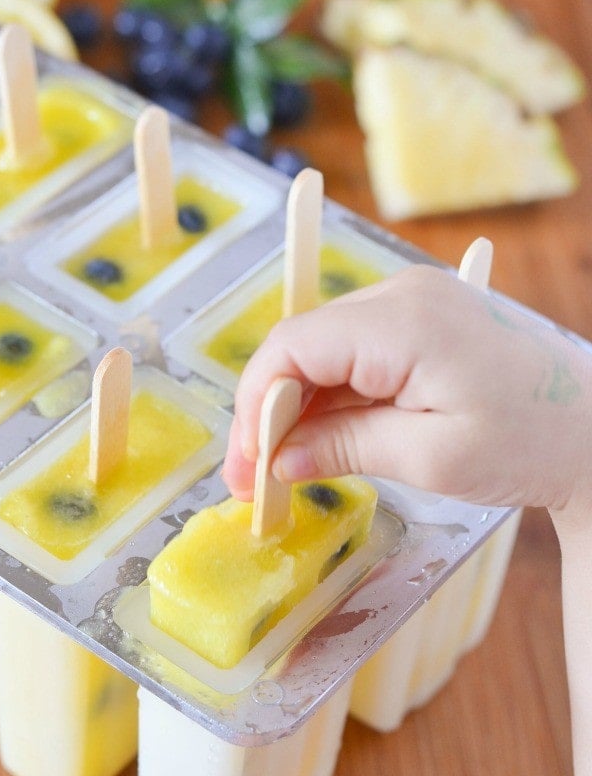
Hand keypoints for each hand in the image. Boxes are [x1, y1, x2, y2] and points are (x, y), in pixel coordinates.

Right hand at [223, 264, 591, 521]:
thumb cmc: (527, 443)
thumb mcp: (429, 458)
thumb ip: (342, 447)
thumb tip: (276, 460)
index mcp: (403, 322)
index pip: (292, 347)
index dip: (254, 406)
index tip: (246, 466)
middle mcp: (401, 295)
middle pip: (301, 346)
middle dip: (267, 412)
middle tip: (254, 480)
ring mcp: (411, 302)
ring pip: (322, 350)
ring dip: (296, 407)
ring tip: (281, 468)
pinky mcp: (419, 319)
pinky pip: (352, 353)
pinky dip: (330, 396)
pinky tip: (319, 438)